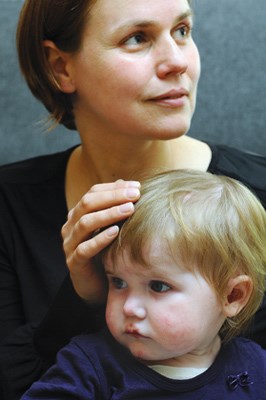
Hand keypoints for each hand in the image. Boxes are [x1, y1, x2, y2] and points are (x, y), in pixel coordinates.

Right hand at [62, 180, 140, 302]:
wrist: (94, 285)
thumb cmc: (105, 252)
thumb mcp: (110, 227)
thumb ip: (115, 207)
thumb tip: (127, 185)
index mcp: (78, 214)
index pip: (93, 193)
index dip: (114, 188)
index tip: (136, 187)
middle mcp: (71, 227)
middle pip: (87, 204)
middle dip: (112, 197)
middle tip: (135, 195)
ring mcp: (70, 245)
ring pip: (85, 223)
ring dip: (108, 214)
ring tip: (129, 209)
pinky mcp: (74, 263)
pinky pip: (85, 249)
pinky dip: (100, 239)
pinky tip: (115, 232)